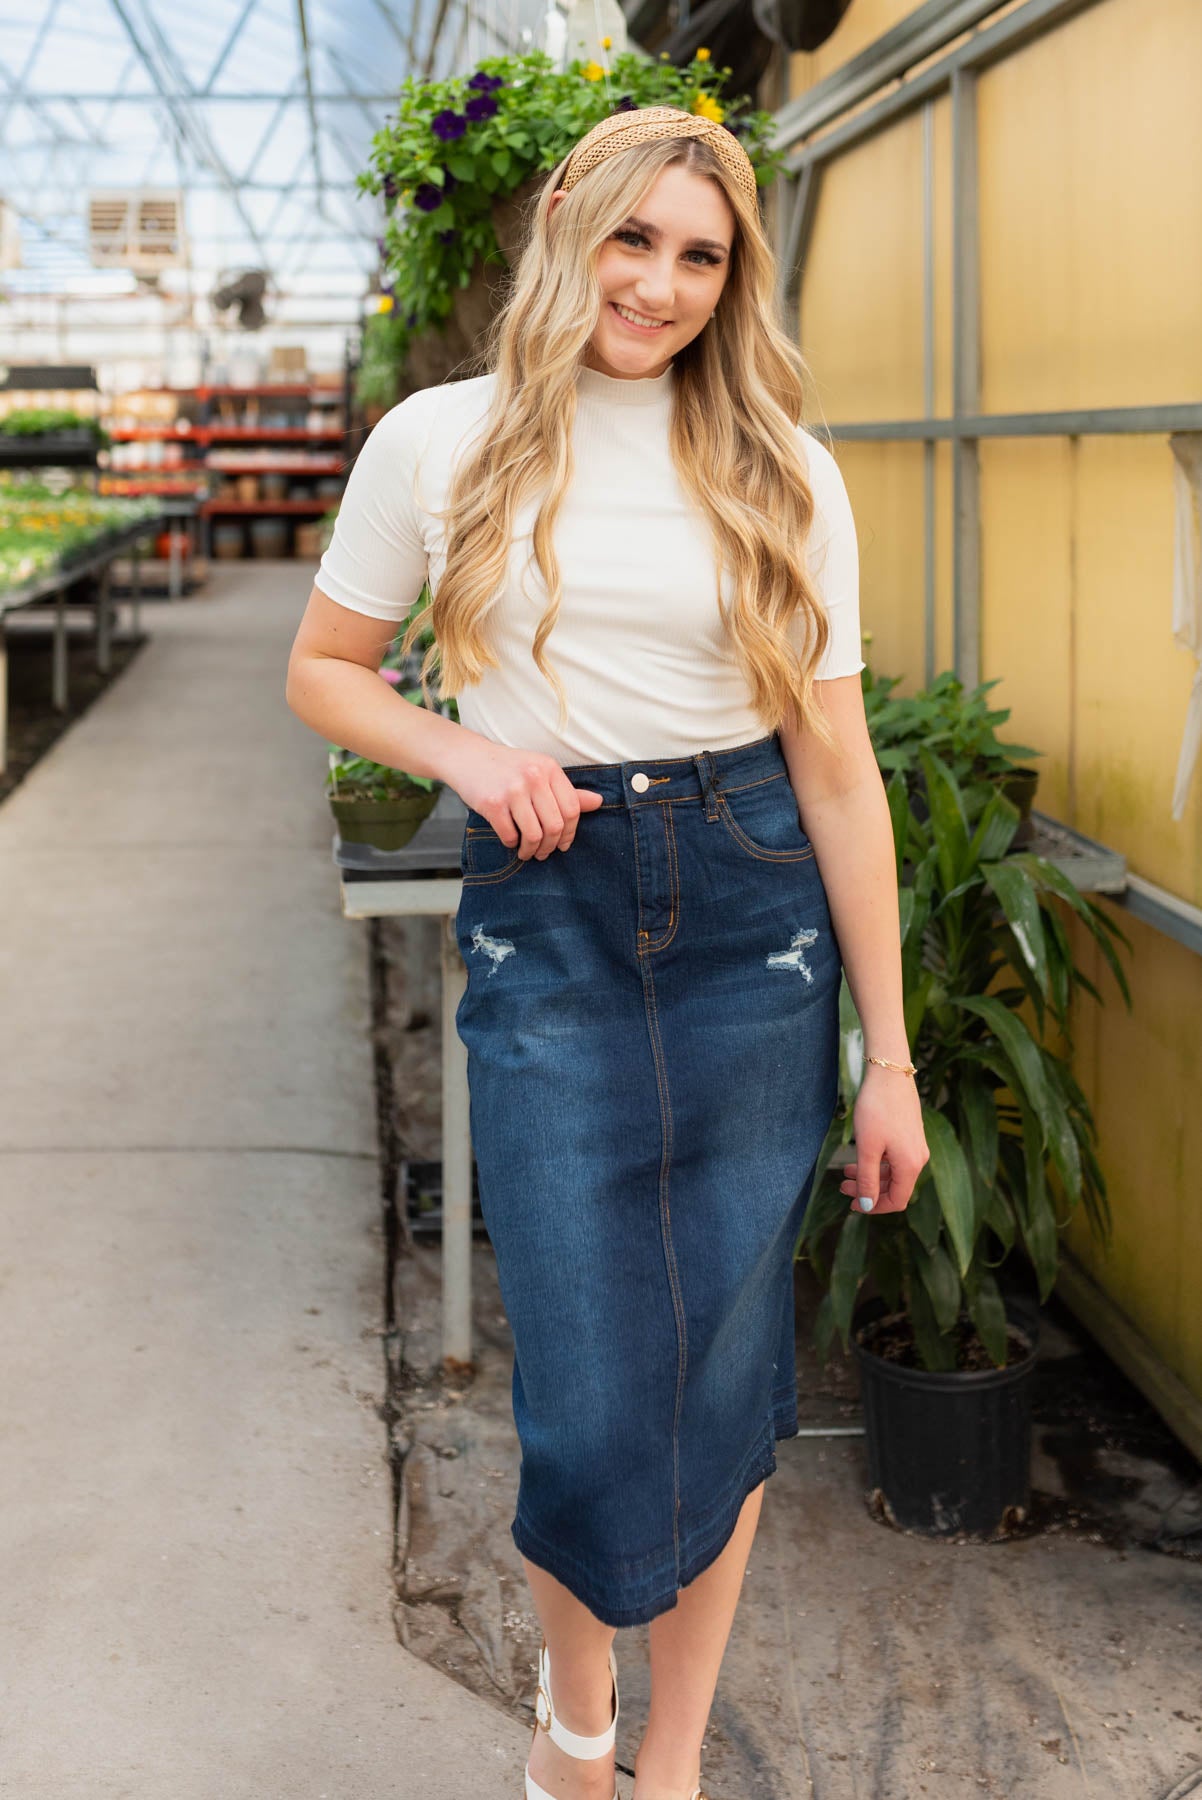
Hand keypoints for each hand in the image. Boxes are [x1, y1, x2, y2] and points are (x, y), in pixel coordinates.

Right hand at [445, 736, 603, 859]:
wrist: (469, 758)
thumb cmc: (508, 768)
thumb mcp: (540, 771)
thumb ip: (567, 790)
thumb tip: (598, 803)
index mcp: (549, 768)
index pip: (572, 809)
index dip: (571, 833)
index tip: (564, 844)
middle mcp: (533, 777)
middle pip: (555, 825)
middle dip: (551, 846)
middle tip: (544, 853)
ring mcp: (512, 790)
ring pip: (534, 835)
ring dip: (531, 850)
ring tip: (527, 852)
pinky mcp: (492, 803)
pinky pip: (509, 835)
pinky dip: (512, 844)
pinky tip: (511, 841)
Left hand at [840, 1063, 928, 1214]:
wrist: (889, 1074)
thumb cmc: (877, 1109)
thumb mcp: (867, 1148)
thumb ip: (867, 1179)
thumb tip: (866, 1205)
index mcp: (911, 1165)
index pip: (896, 1201)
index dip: (874, 1207)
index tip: (852, 1204)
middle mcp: (919, 1158)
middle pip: (894, 1188)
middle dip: (868, 1191)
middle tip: (842, 1187)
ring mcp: (916, 1145)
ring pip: (893, 1172)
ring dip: (870, 1176)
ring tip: (845, 1171)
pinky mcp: (911, 1134)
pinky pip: (895, 1158)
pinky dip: (877, 1162)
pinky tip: (860, 1156)